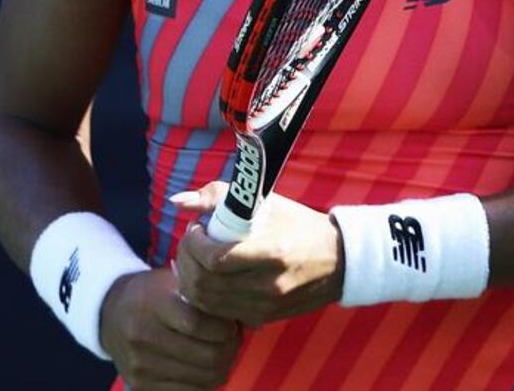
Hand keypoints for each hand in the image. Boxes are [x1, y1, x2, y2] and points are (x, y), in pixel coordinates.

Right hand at [100, 266, 240, 389]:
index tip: (232, 323)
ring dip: (222, 366)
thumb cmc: (152, 292)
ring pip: (202, 379)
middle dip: (230, 349)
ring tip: (224, 351)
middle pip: (206, 356)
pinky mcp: (141, 386)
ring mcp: (141, 366)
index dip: (223, 327)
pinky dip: (205, 381)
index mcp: (154, 304)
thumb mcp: (172, 280)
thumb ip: (201, 292)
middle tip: (235, 339)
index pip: (198, 324)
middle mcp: (144, 337)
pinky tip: (207, 365)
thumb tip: (237, 309)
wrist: (111, 315)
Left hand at [173, 185, 344, 327]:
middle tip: (191, 243)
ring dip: (191, 280)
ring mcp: (265, 305)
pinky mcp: (262, 319)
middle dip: (186, 261)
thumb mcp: (265, 201)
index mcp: (272, 250)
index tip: (196, 228)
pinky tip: (209, 278)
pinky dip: (205, 297)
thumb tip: (177, 202)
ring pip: (206, 304)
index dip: (194, 244)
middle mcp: (268, 284)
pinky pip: (219, 314)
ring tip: (197, 258)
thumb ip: (217, 195)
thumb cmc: (297, 224)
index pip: (215, 259)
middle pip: (205, 284)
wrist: (336, 261)